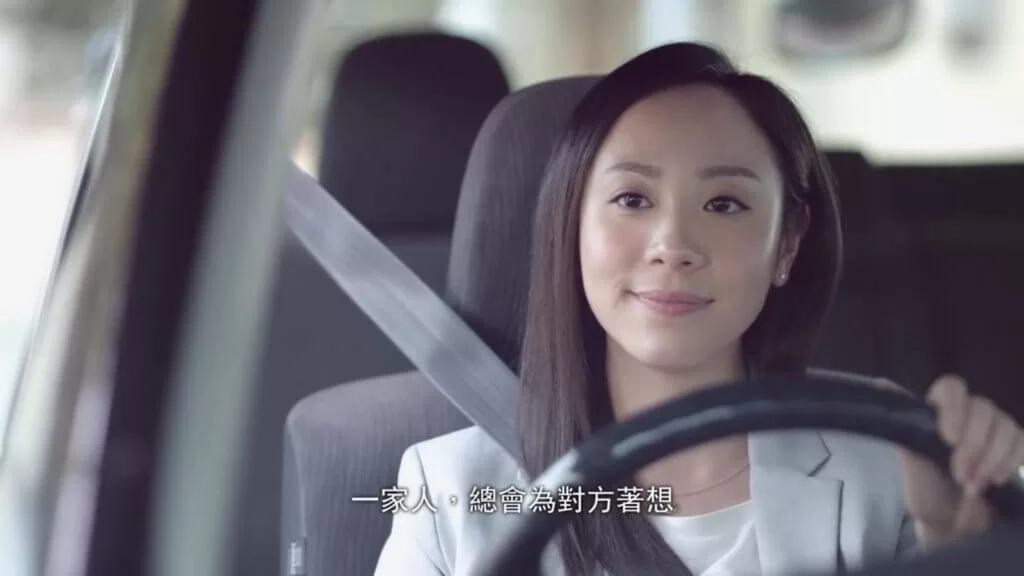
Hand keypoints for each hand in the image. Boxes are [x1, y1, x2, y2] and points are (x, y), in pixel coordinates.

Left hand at [895, 375, 1023, 548]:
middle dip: (973, 446)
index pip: (951, 388)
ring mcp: (992, 430)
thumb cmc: (927, 490)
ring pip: (1005, 425)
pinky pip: (1021, 442)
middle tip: (961, 475)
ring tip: (974, 485)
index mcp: (938, 412)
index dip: (955, 409)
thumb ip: (905, 427)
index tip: (949, 439)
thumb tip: (883, 383)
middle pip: (982, 408)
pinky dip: (1010, 462)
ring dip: (992, 458)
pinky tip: (996, 481)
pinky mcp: (1013, 447)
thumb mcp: (911, 462)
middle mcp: (967, 414)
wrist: (951, 522)